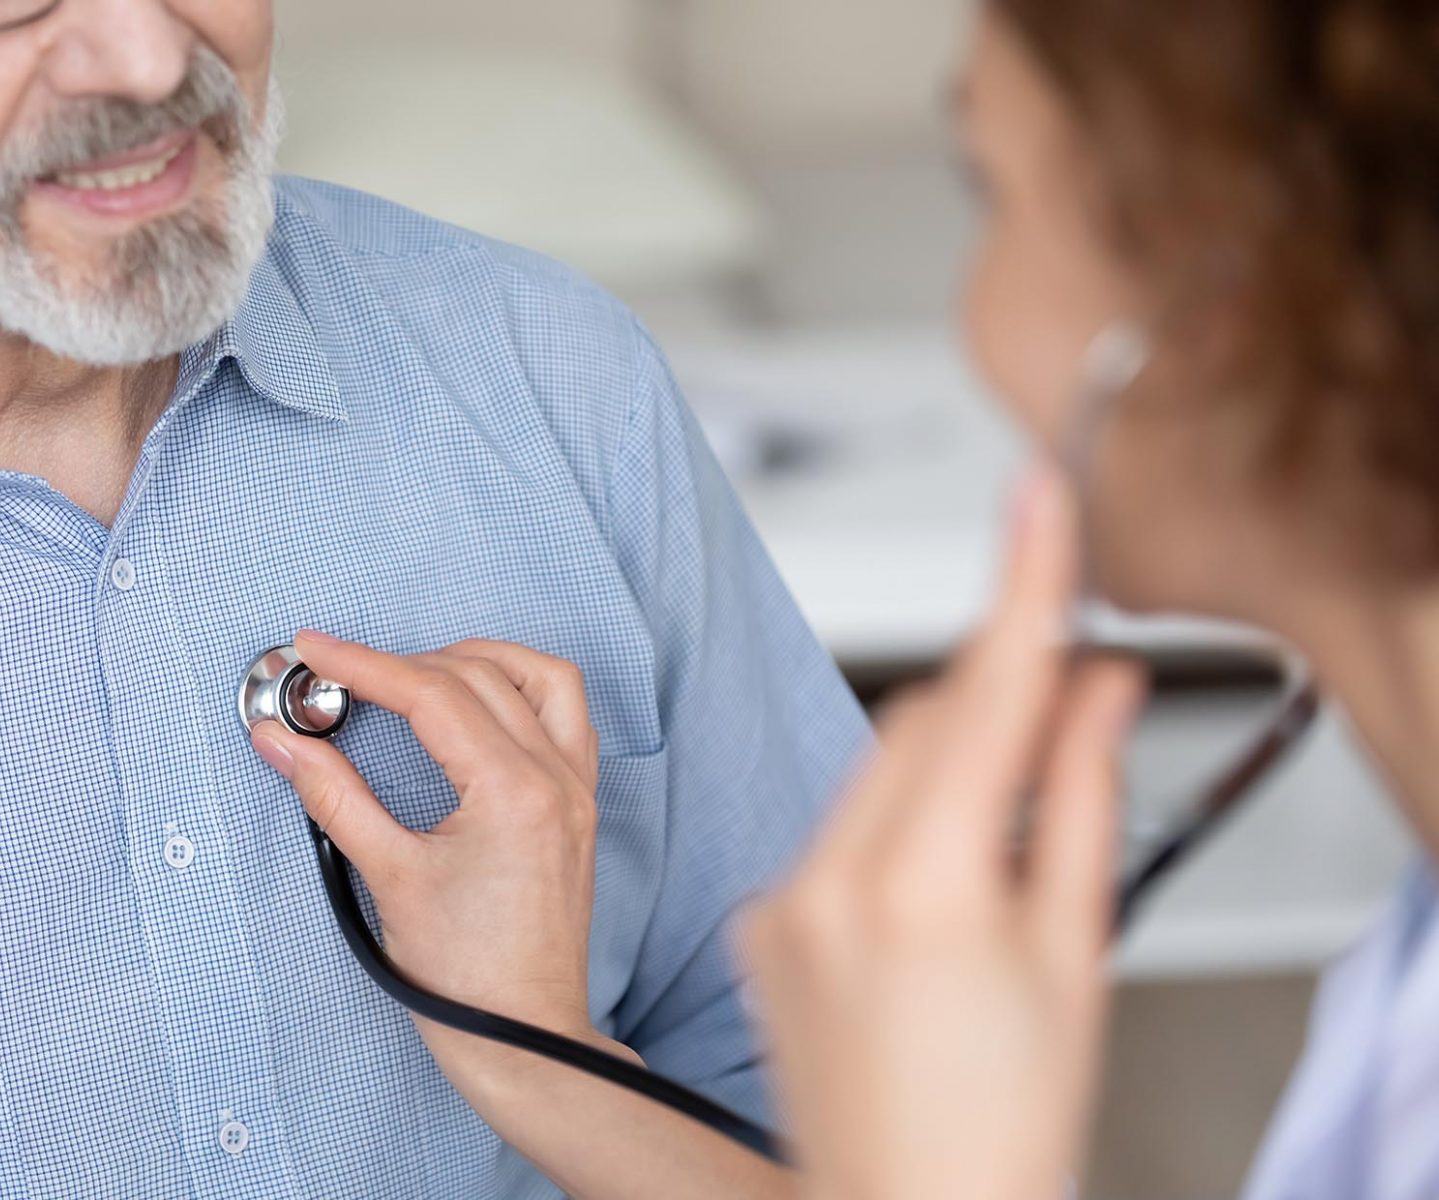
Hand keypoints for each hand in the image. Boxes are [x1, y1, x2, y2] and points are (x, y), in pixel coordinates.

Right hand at [249, 632, 620, 1074]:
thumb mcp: (388, 877)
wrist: (522, 1039)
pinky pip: (567, 718)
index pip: (432, 694)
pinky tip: (478, 708)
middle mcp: (557, 781)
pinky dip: (520, 694)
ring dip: (479, 661)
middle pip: (479, 676)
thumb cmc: (464, 977)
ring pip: (543, 680)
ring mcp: (577, 793)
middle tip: (342, 674)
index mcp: (514, 792)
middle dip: (403, 663)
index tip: (315, 650)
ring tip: (416, 673)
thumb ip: (333, 796)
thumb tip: (283, 741)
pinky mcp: (579, 811)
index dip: (363, 664)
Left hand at [742, 466, 1145, 1199]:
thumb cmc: (1001, 1122)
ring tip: (989, 868)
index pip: (986, 694)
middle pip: (922, 721)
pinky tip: (920, 908)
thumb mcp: (1074, 954)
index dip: (1018, 585)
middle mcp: (833, 882)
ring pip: (872, 770)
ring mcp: (785, 904)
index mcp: (928, 886)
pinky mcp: (760, 925)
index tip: (1032, 500)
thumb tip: (1094, 689)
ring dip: (938, 774)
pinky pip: (829, 831)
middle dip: (992, 706)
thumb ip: (1080, 800)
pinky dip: (883, 831)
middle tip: (1064, 728)